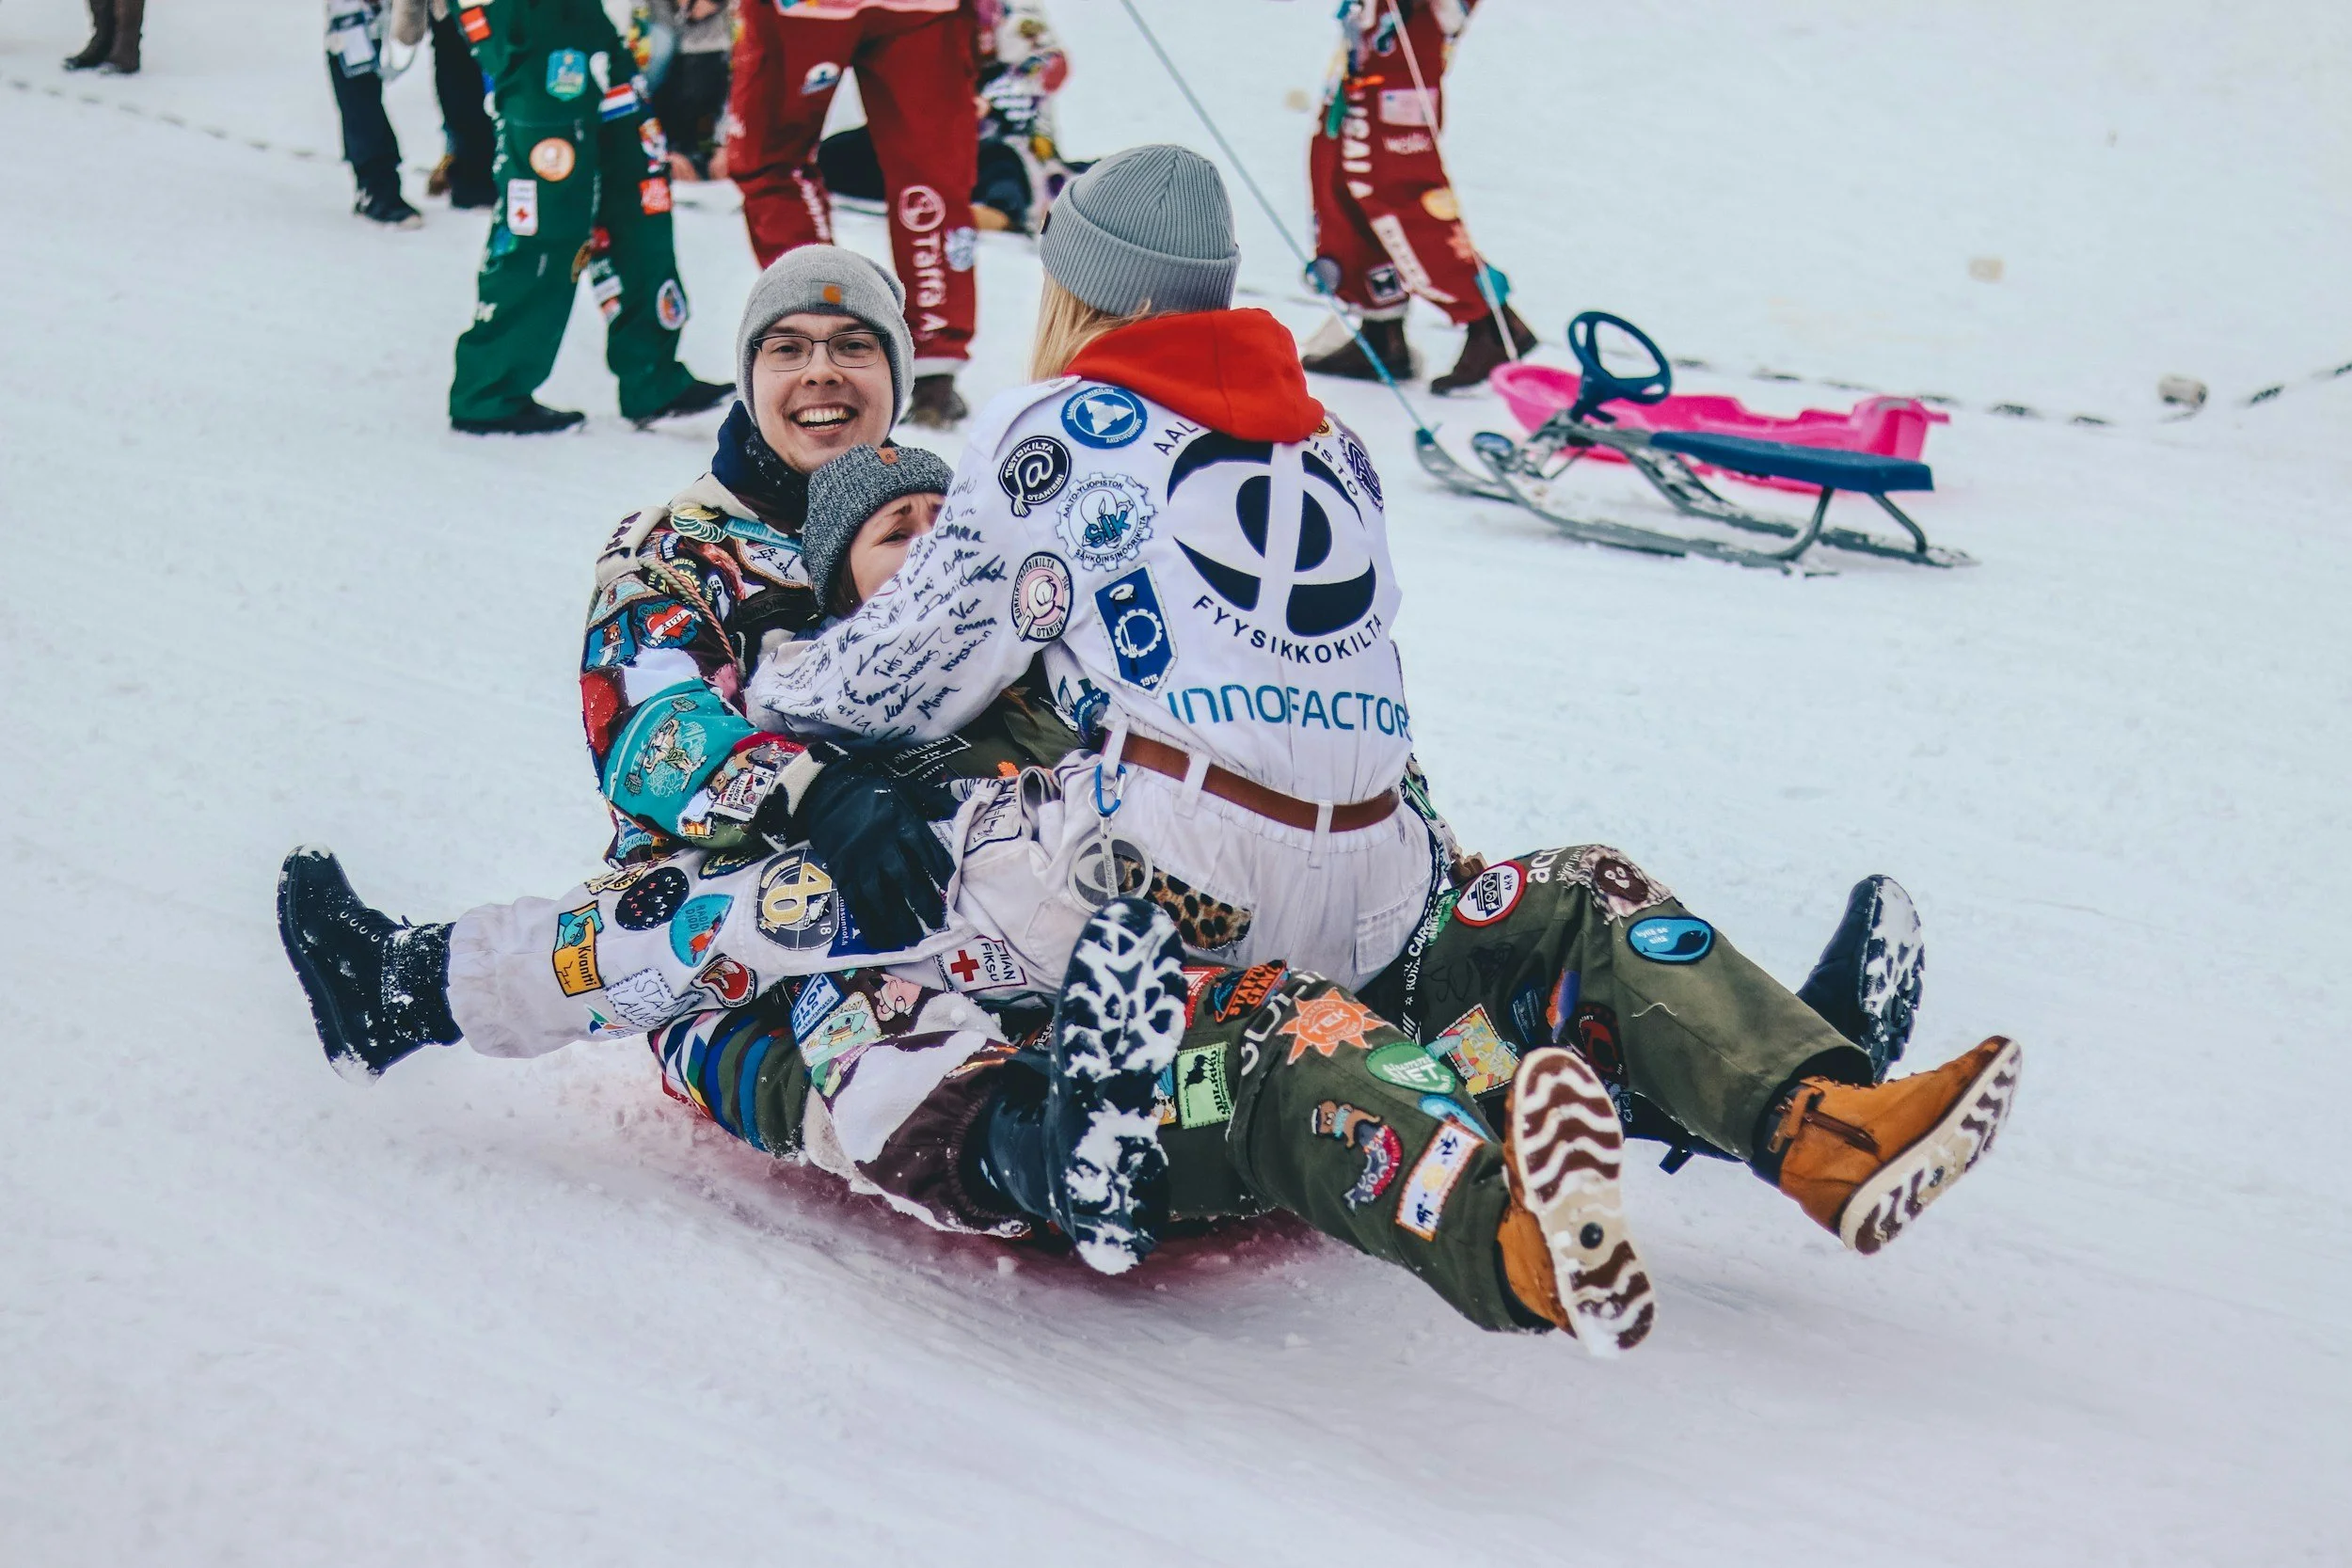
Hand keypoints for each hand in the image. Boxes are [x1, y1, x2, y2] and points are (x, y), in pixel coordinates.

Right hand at [781, 756, 955, 951]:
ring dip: (897, 919)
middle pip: (906, 878)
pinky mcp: (842, 873)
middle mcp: (882, 845)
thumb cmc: (871, 792)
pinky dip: (869, 923)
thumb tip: (959, 808)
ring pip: (881, 896)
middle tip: (935, 922)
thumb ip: (932, 800)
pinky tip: (881, 938)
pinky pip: (857, 903)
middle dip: (922, 902)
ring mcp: (860, 861)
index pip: (926, 849)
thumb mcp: (905, 788)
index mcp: (901, 822)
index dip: (938, 869)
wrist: (825, 793)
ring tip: (910, 939)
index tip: (949, 886)